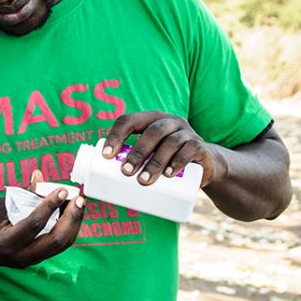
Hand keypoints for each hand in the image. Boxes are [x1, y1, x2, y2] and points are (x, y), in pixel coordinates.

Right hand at [0, 171, 84, 267]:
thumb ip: (22, 194)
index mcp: (7, 243)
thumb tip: (39, 175)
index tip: (62, 190)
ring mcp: (31, 261)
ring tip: (79, 204)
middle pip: (56, 240)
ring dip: (74, 223)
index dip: (50, 205)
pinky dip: (68, 228)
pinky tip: (71, 213)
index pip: (34, 224)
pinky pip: (59, 245)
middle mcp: (21, 256)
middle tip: (79, 199)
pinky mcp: (38, 259)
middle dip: (72, 218)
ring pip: (62, 245)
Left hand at [101, 111, 228, 187]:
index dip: (116, 135)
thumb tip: (97, 178)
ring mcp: (187, 132)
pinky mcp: (200, 147)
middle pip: (151, 132)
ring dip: (155, 162)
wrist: (204, 165)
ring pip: (170, 142)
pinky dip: (177, 162)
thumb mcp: (149, 153)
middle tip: (126, 173)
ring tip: (143, 181)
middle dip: (137, 153)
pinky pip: (190, 149)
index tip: (106, 156)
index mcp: (150, 119)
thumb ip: (130, 158)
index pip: (128, 120)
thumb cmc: (166, 159)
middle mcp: (169, 122)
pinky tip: (168, 174)